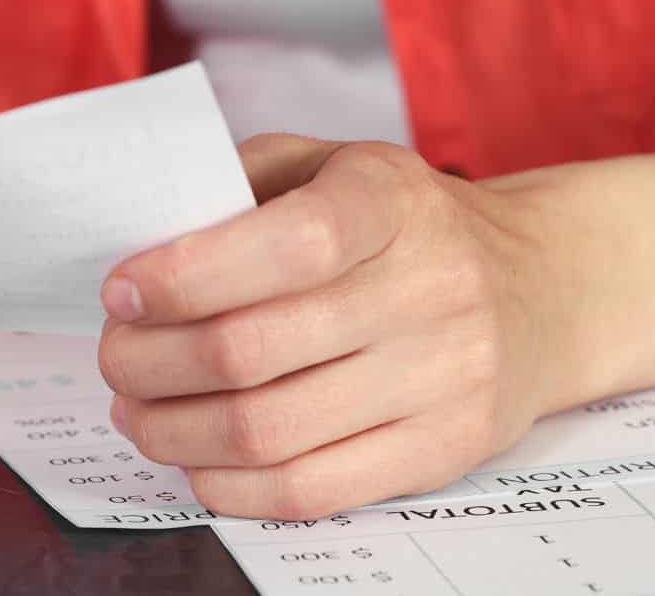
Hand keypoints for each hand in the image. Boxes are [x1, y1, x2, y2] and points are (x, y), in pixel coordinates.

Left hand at [96, 135, 564, 519]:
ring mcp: (444, 377)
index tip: (123, 290)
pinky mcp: (443, 451)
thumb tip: (143, 246)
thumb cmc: (402, 224)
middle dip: (149, 361)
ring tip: (139, 410)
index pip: (289, 244)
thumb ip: (240, 186)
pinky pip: (310, 490)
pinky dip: (227, 484)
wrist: (539, 289)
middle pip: (253, 349)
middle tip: (115, 356)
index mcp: (391, 197)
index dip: (185, 275)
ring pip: (269, 431)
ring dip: (172, 430)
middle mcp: (430, 286)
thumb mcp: (333, 163)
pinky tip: (196, 457)